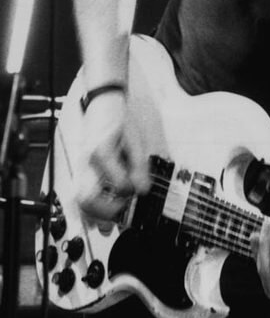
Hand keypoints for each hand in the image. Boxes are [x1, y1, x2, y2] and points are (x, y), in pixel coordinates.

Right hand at [77, 92, 148, 220]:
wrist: (103, 105)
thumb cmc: (120, 121)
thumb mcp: (136, 141)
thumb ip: (139, 167)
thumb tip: (142, 191)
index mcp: (102, 153)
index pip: (116, 184)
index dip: (129, 191)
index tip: (139, 189)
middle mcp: (87, 163)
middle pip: (85, 200)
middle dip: (106, 211)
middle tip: (123, 207)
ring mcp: (81, 168)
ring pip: (78, 201)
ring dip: (97, 212)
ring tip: (115, 208)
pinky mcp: (81, 171)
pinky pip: (81, 194)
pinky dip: (92, 205)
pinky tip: (107, 204)